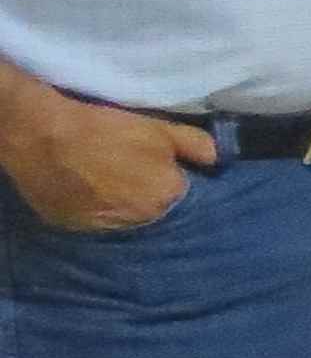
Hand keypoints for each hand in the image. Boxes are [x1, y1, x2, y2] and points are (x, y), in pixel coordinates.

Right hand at [0, 93, 217, 232]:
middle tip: (125, 170)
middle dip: (145, 193)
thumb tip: (218, 160)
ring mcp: (106, 227)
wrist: (45, 136)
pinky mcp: (75, 229)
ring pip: (124, 218)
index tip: (151, 164)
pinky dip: (94, 211)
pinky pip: (94, 223)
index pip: (178, 191)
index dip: (166, 176)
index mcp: (166, 195)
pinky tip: (85, 191)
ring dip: (120, 205)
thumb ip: (195, 145)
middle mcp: (141, 219)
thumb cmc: (106, 129)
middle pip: (152, 208)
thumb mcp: (159, 129)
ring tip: (103, 181)